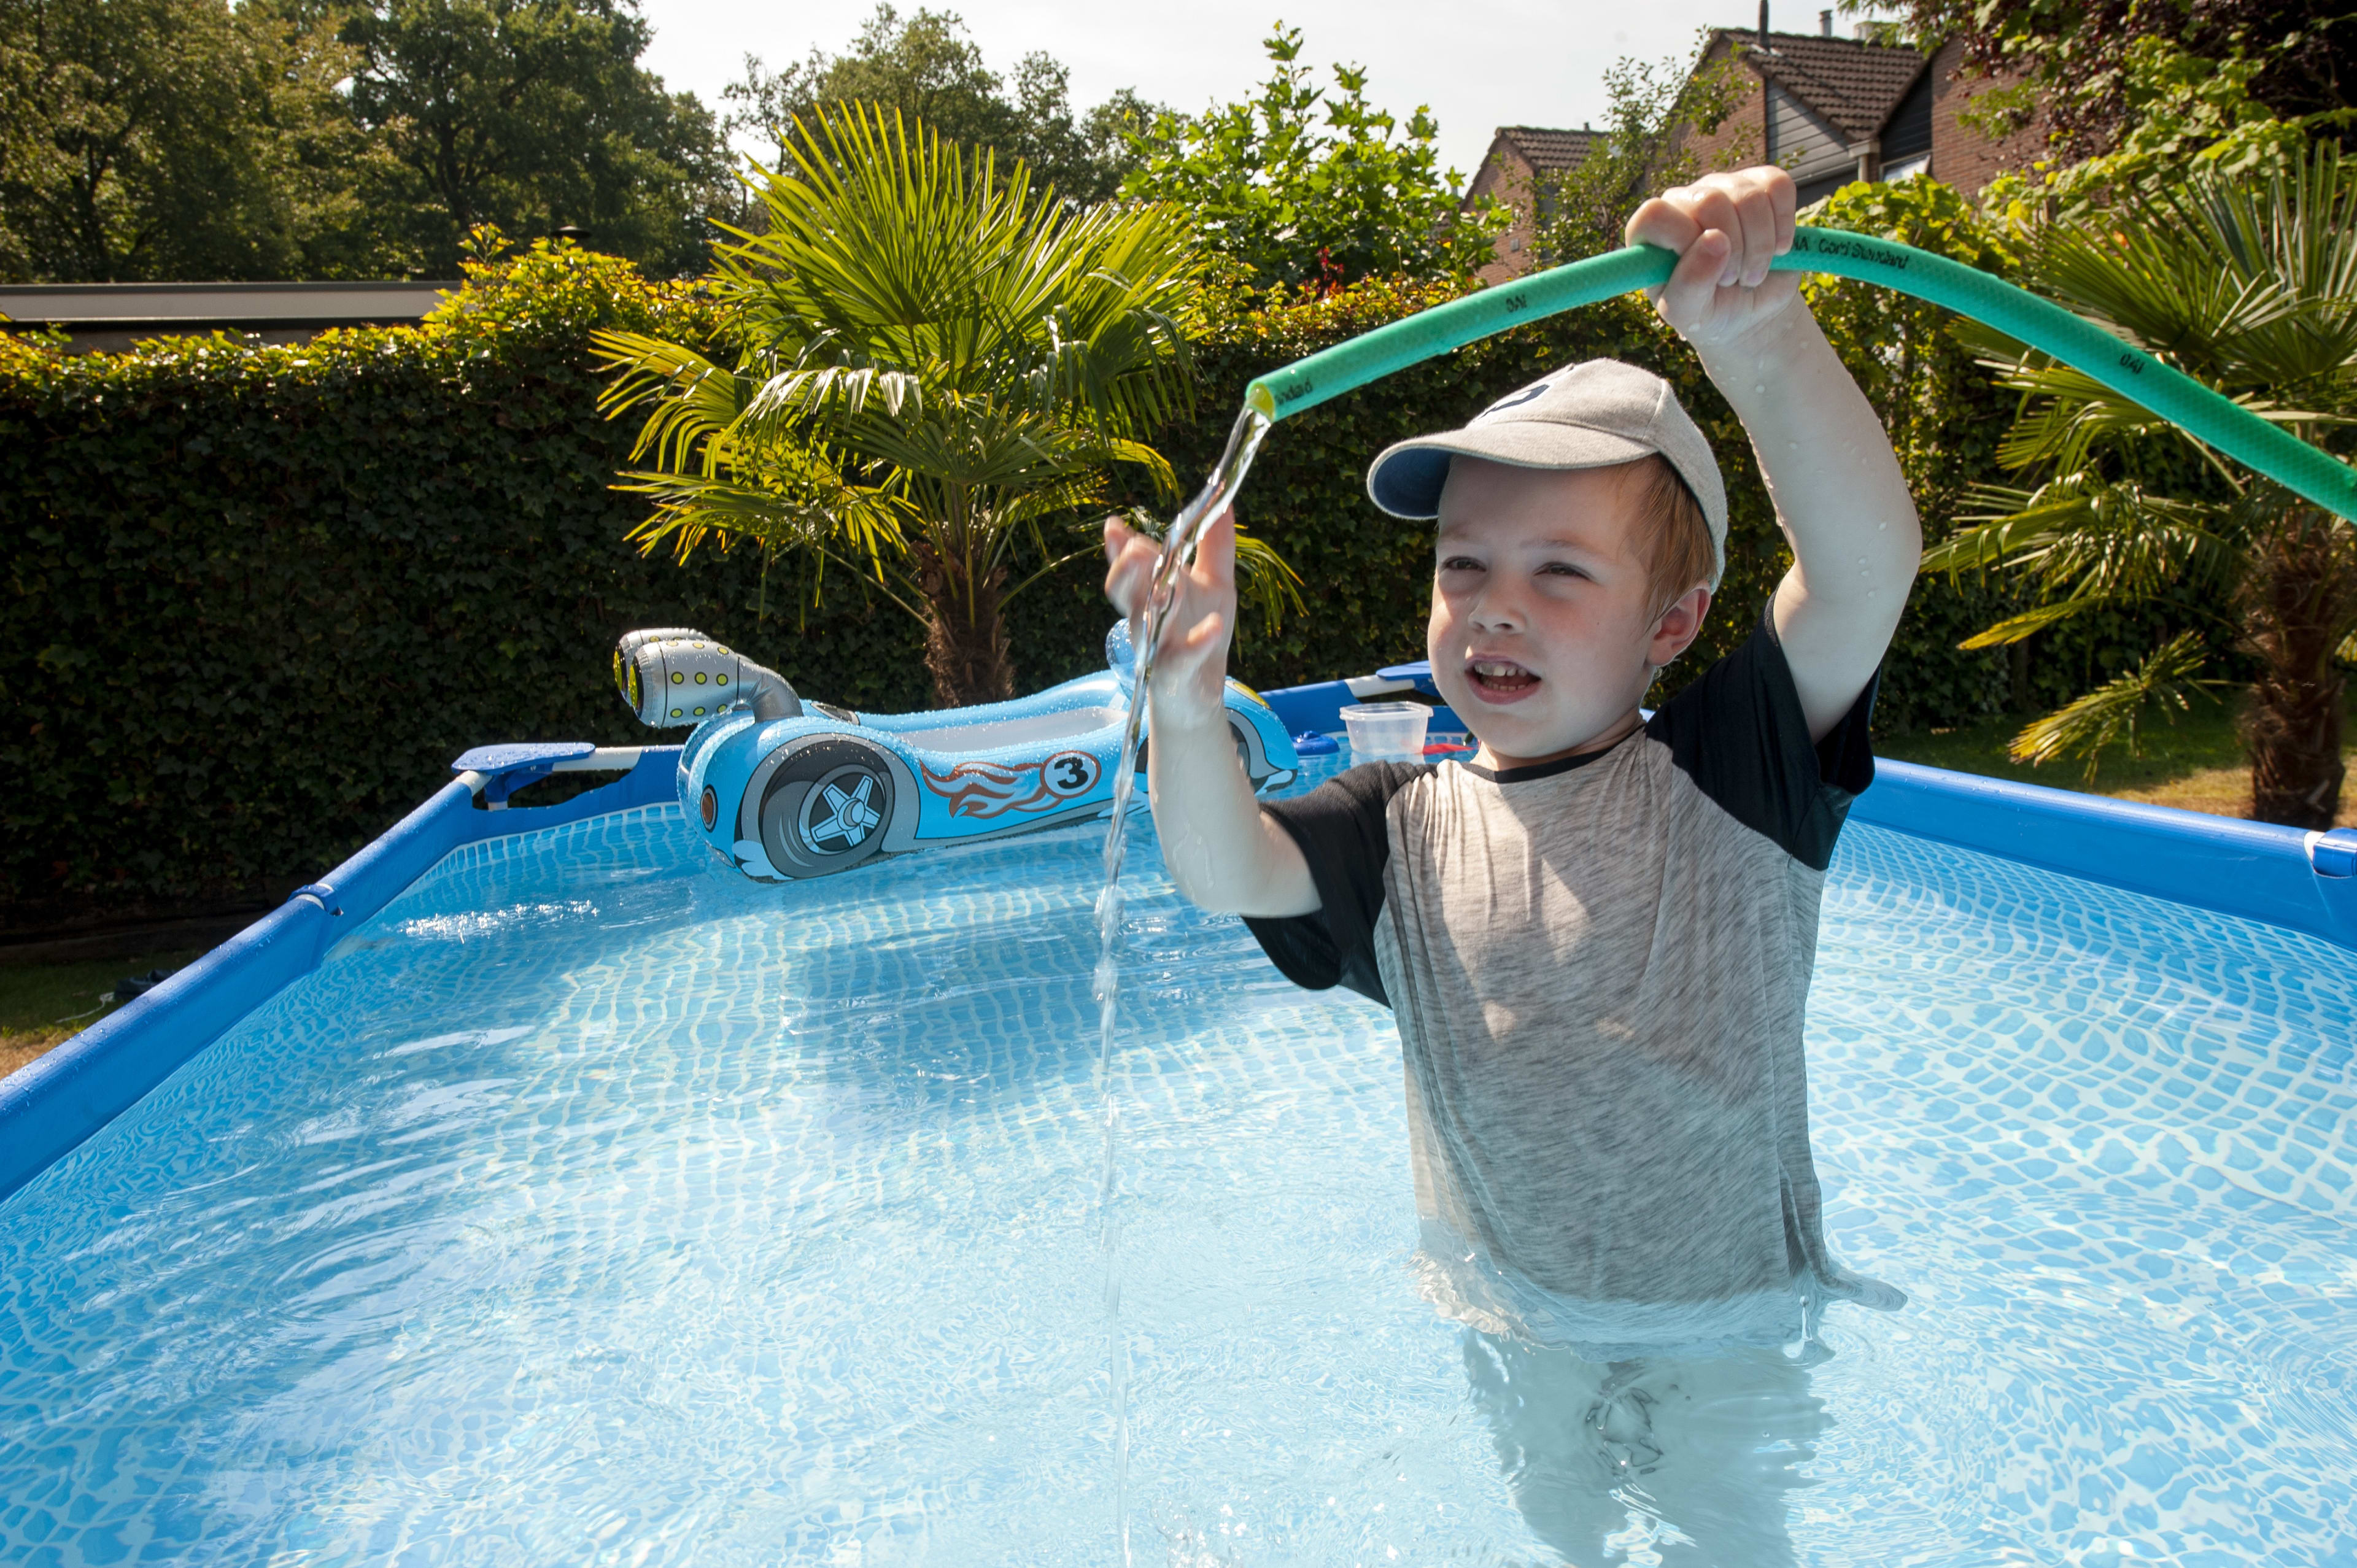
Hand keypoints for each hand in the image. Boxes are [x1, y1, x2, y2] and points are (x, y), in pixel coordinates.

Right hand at [1102, 505, 1237, 729]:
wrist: (1200, 693)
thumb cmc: (1202, 632)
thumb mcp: (1215, 583)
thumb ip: (1215, 545)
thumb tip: (1224, 498)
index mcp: (1152, 593)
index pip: (1128, 567)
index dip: (1118, 548)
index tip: (1113, 526)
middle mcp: (1146, 618)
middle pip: (1125, 593)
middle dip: (1125, 571)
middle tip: (1131, 548)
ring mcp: (1157, 648)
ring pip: (1142, 625)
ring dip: (1148, 602)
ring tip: (1159, 580)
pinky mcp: (1175, 674)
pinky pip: (1181, 658)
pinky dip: (1197, 643)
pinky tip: (1211, 628)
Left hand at [1624, 166, 1800, 350]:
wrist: (1752, 312)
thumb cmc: (1710, 312)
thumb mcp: (1691, 313)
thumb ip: (1690, 284)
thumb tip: (1715, 240)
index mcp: (1653, 232)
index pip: (1654, 215)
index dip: (1683, 241)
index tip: (1707, 272)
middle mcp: (1684, 202)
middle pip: (1708, 201)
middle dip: (1732, 249)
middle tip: (1733, 280)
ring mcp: (1722, 188)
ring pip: (1748, 196)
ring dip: (1760, 245)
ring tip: (1753, 273)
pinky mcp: (1759, 184)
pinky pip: (1778, 185)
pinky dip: (1785, 223)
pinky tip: (1778, 249)